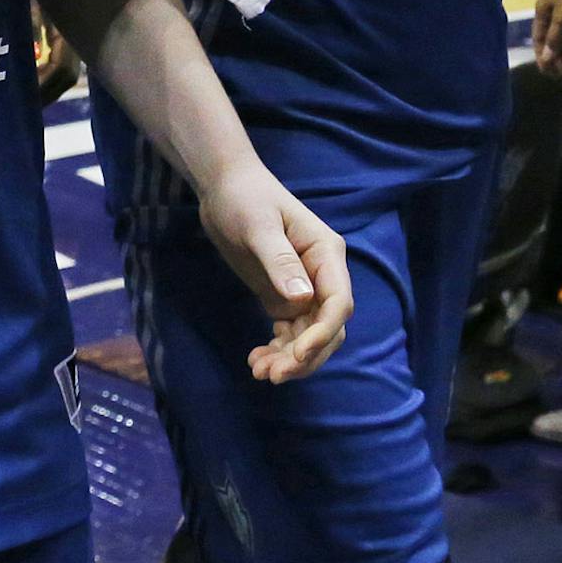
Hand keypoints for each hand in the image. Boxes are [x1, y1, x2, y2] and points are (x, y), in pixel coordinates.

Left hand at [197, 165, 351, 384]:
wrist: (224, 187)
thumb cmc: (244, 197)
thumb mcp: (258, 226)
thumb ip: (279, 260)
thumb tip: (304, 298)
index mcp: (326, 254)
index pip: (338, 303)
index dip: (322, 334)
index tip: (297, 355)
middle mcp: (322, 275)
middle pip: (327, 328)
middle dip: (304, 356)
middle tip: (272, 374)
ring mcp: (304, 289)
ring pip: (308, 336)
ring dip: (289, 359)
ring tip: (259, 371)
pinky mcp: (283, 296)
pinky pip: (289, 333)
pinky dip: (277, 350)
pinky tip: (256, 359)